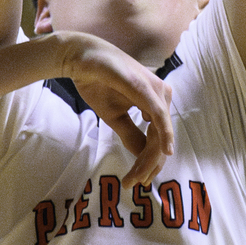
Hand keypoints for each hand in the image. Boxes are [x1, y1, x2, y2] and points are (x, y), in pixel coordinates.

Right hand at [57, 33, 172, 184]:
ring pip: (160, 134)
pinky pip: (159, 116)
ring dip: (149, 159)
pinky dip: (163, 135)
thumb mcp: (115, 117)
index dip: (148, 162)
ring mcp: (156, 90)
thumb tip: (143, 157)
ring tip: (135, 177)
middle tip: (133, 184)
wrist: (81, 60)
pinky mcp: (146, 88)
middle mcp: (162, 95)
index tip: (135, 181)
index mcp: (156, 101)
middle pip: (160, 140)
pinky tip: (164, 153)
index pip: (157, 138)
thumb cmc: (97, 83)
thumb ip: (131, 135)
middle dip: (148, 165)